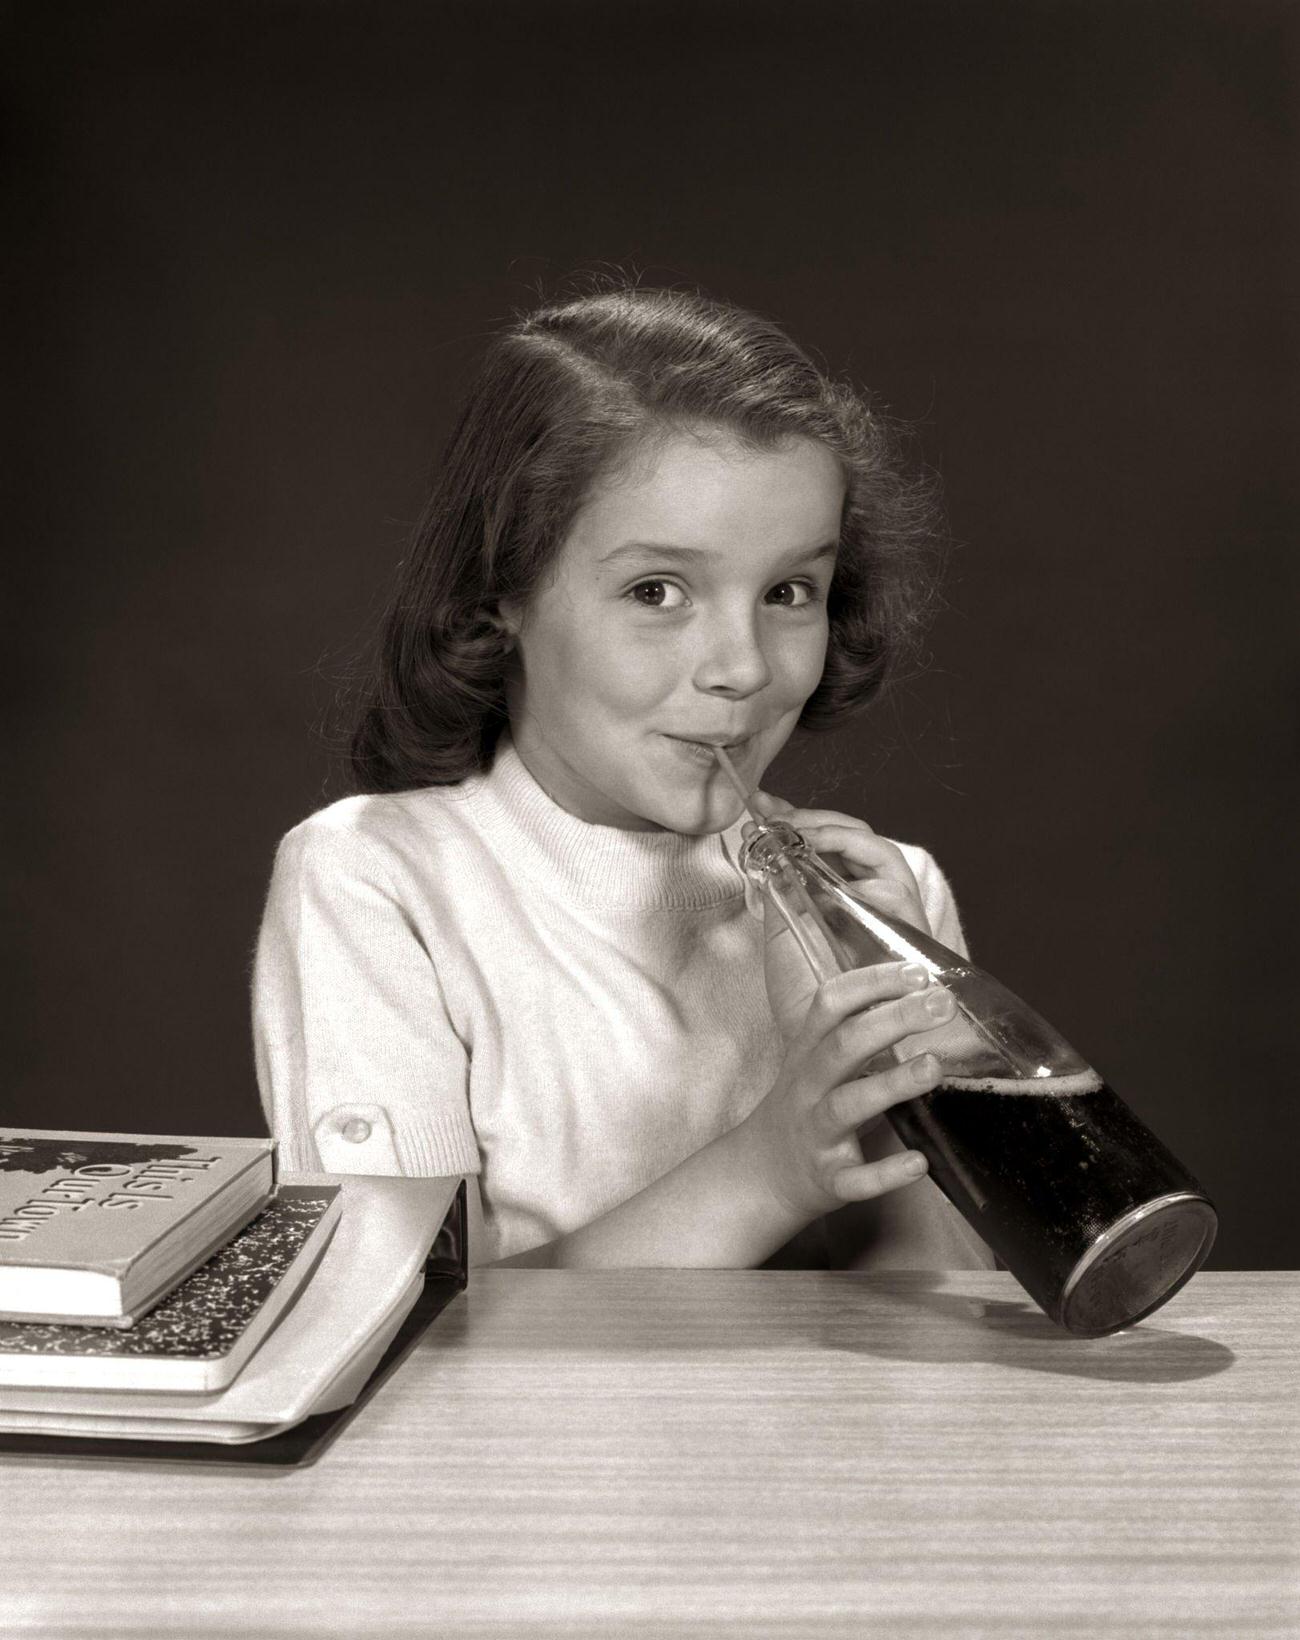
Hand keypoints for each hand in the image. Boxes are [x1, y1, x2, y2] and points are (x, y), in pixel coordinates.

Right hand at [739, 961, 954, 1221]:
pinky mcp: (829, 1178)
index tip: (917, 972)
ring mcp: (816, 1133)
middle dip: (893, 1019)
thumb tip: (921, 987)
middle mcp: (808, 1086)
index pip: (831, 1003)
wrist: (762, 1173)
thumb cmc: (807, 1103)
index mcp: (807, 1049)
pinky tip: (919, 1163)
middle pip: (845, 1045)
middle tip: (942, 1004)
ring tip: (933, 1066)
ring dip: (891, 1084)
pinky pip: (855, 1179)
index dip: (871, 982)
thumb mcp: (816, 1058)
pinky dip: (885, 1174)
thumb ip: (858, 1026)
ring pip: (847, 1105)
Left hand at [751, 790, 930, 1040]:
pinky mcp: (907, 921)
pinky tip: (818, 854)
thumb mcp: (784, 937)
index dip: (798, 823)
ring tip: (795, 830)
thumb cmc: (810, 1003)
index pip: (827, 847)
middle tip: (773, 815)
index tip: (762, 810)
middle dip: (812, 819)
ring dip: (832, 831)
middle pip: (854, 839)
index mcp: (841, 901)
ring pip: (875, 847)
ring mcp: (891, 909)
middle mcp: (871, 900)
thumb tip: (762, 849)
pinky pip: (889, 876)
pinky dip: (854, 858)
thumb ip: (778, 895)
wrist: (831, 1051)